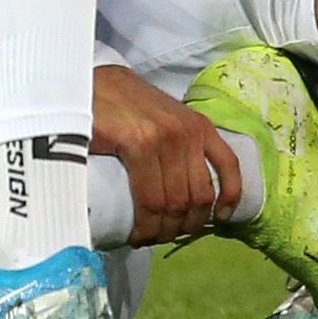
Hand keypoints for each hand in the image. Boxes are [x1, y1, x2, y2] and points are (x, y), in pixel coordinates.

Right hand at [92, 64, 241, 245]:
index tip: (219, 218)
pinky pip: (150, 200)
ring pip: (176, 203)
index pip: (229, 166)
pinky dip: (146, 225)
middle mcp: (187, 132)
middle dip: (184, 225)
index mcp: (199, 126)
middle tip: (163, 234)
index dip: (230, 198)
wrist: (88, 82)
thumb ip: (177, 141)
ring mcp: (164, 138)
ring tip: (147, 236)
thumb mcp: (163, 117)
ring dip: (163, 231)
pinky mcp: (137, 144)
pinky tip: (138, 233)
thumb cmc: (122, 103)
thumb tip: (184, 187)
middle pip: (199, 196)